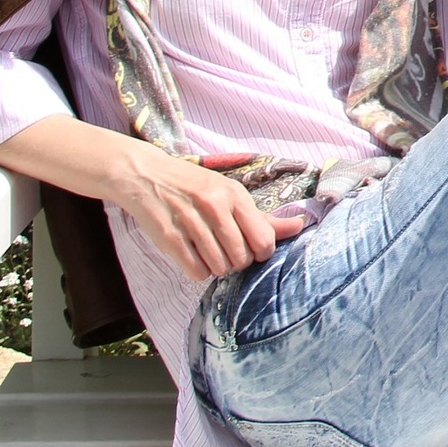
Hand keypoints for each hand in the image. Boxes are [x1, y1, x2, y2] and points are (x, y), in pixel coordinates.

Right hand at [109, 146, 307, 281]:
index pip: (263, 240)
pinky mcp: (168, 237)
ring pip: (219, 268)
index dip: (260, 252)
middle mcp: (213, 206)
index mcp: (234, 195)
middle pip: (241, 258)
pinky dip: (198, 270)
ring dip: (217, 267)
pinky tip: (194, 255)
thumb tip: (300, 226)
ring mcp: (190, 222)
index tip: (251, 248)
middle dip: (237, 262)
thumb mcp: (230, 194)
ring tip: (209, 251)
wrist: (146, 174)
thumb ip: (264, 217)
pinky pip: (196, 271)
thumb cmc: (196, 187)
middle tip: (226, 250)